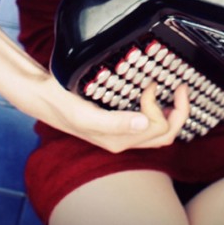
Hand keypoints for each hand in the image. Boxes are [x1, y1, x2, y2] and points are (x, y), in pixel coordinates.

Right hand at [33, 75, 190, 152]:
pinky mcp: (119, 120)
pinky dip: (161, 109)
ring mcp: (121, 131)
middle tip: (180, 86)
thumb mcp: (85, 114)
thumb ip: (114, 122)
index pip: (158, 130)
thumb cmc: (61, 104)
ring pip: (160, 130)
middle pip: (165, 134)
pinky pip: (149, 122)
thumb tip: (144, 123)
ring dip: (173, 112)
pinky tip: (158, 94)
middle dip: (179, 111)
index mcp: (118, 141)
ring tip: (175, 90)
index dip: (159, 106)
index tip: (149, 83)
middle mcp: (123, 139)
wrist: (43, 95)